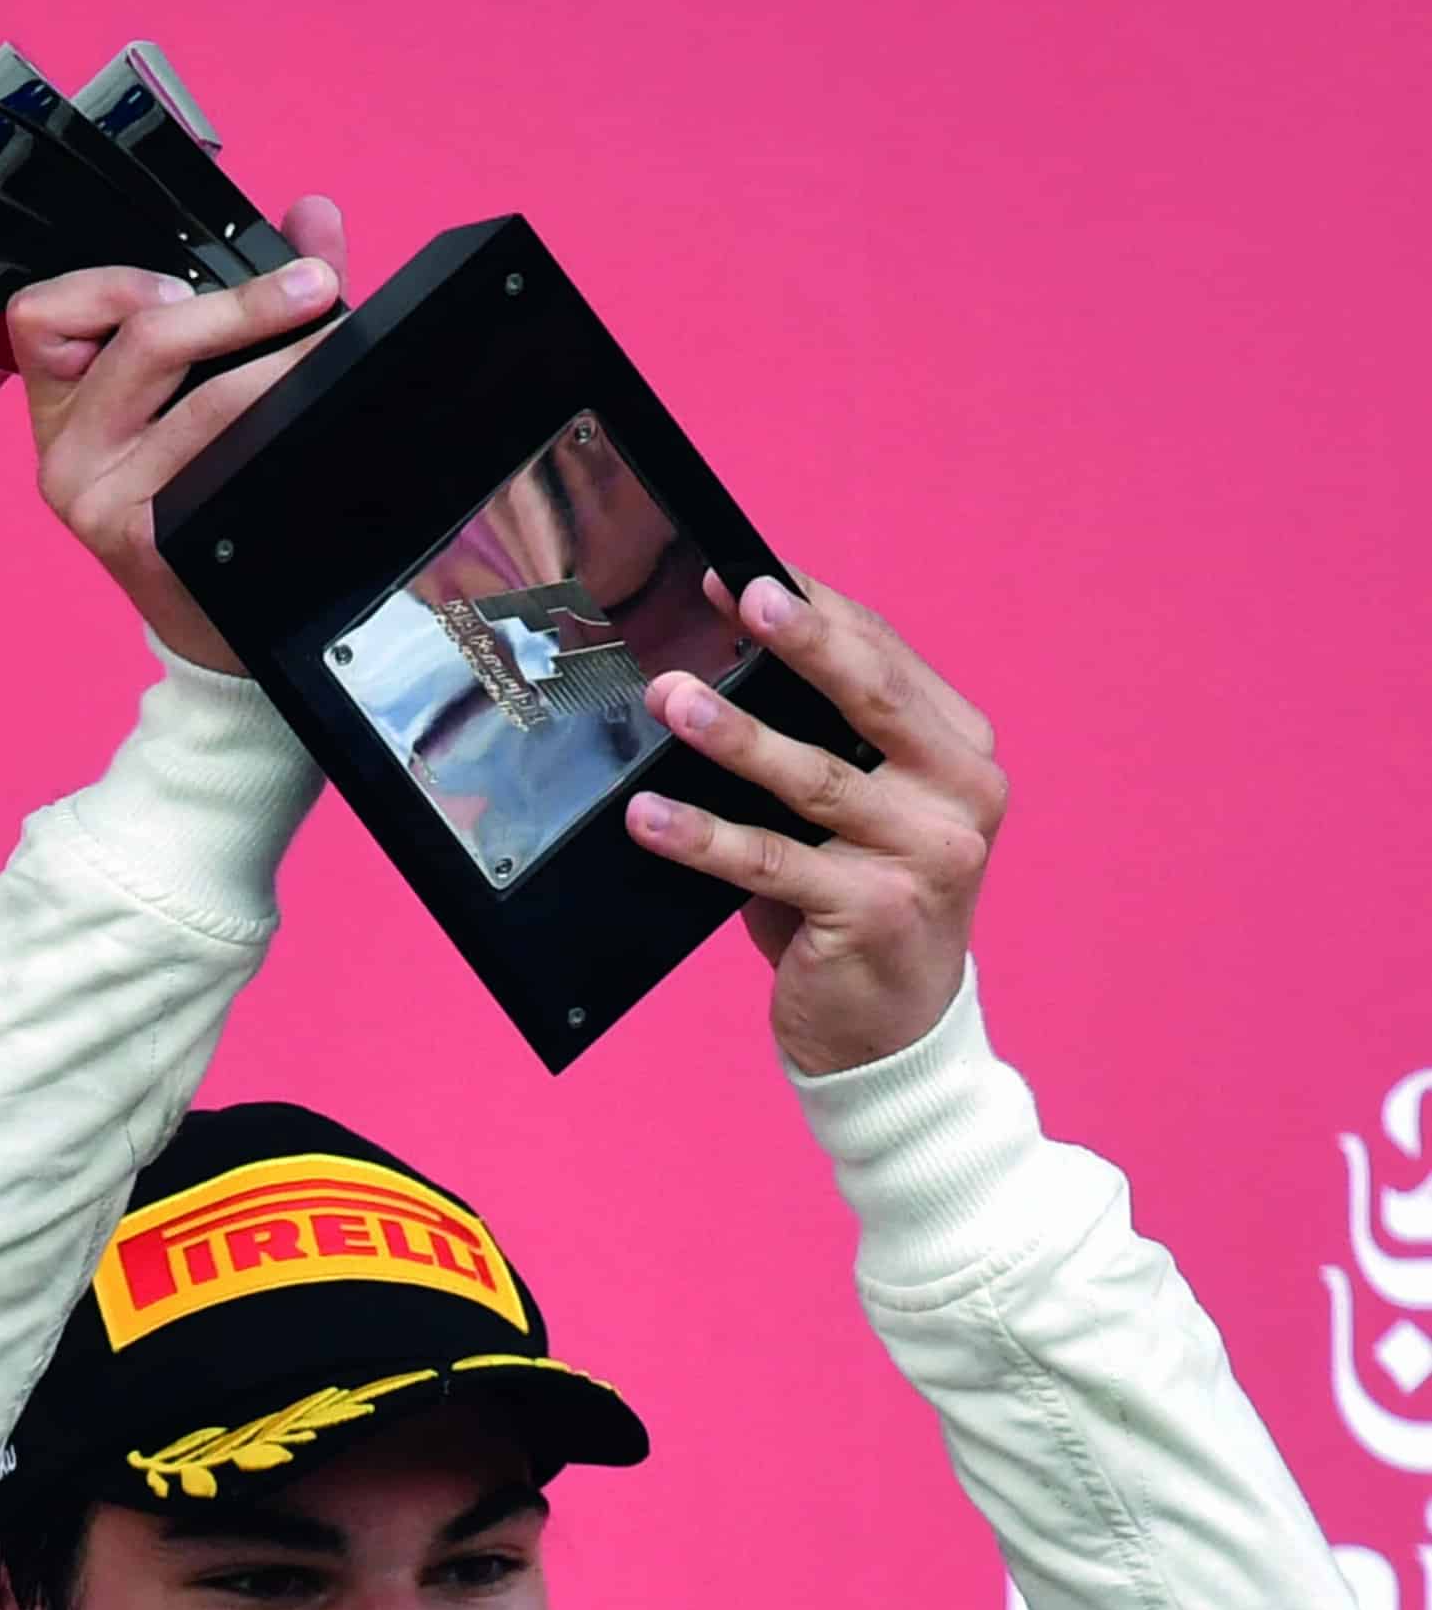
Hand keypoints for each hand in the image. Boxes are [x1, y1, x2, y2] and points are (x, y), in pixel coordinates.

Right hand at [5, 195, 348, 673]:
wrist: (221, 632)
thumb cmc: (210, 507)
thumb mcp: (210, 395)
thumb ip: (257, 303)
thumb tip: (313, 217)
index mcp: (64, 407)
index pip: (38, 316)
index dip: (109, 283)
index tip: (183, 282)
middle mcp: (64, 454)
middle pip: (142, 343)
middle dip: (239, 306)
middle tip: (314, 286)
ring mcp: (97, 501)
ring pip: (193, 402)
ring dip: (275, 364)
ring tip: (330, 341)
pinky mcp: (141, 542)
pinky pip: (213, 463)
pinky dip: (267, 431)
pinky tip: (304, 422)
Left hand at [624, 570, 1006, 1075]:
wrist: (893, 1036)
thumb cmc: (860, 907)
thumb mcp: (855, 815)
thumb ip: (822, 743)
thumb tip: (720, 668)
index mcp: (959, 752)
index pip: (884, 659)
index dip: (814, 611)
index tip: (744, 573)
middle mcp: (960, 796)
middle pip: (871, 698)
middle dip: (800, 640)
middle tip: (737, 596)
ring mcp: (926, 856)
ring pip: (816, 778)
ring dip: (734, 737)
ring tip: (672, 700)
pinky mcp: (874, 913)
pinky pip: (771, 863)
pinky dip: (703, 838)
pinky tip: (649, 818)